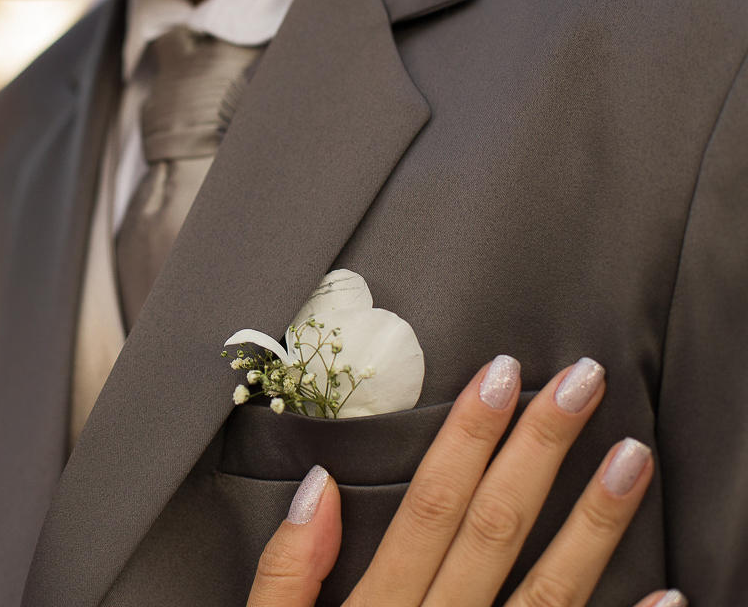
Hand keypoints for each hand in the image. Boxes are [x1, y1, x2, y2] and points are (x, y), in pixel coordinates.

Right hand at [245, 356, 685, 606]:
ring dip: (595, 524)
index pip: (433, 507)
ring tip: (631, 458)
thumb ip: (287, 572)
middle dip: (539, 450)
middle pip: (495, 530)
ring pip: (551, 594)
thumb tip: (317, 488)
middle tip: (581, 382)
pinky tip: (672, 597)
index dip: (467, 437)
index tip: (501, 377)